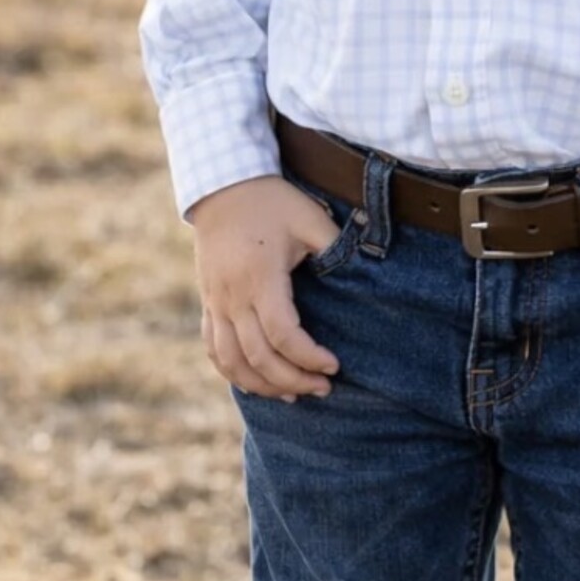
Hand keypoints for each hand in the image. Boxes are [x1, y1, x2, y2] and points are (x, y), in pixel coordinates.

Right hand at [189, 176, 342, 399]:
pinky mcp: (208, 303)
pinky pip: (213, 350)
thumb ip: (337, 247)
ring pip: (231, 362)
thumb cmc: (272, 201)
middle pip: (258, 357)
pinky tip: (256, 385)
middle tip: (324, 388)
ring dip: (262, 385)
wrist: (222, 185)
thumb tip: (372, 271)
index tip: (335, 365)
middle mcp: (232, 296)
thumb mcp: (310, 218)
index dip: (309, 358)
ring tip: (293, 396)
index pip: (284, 335)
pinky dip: (233, 373)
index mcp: (260, 278)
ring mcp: (215, 302)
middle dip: (293, 380)